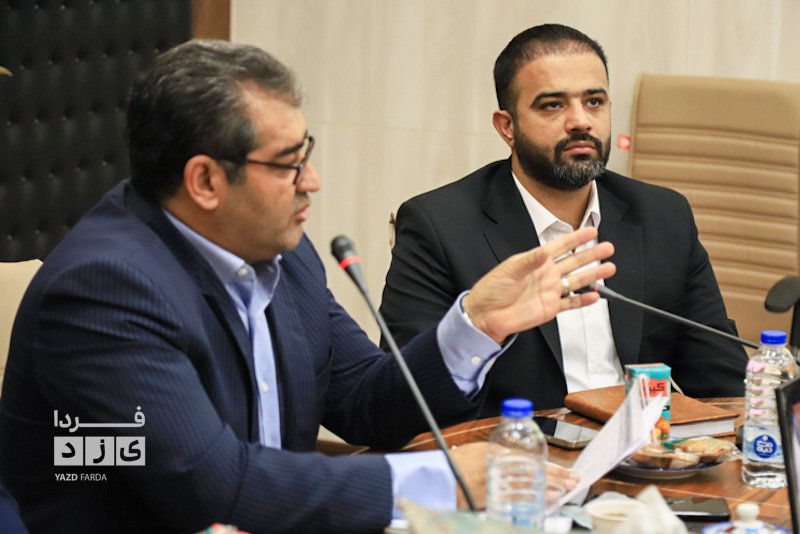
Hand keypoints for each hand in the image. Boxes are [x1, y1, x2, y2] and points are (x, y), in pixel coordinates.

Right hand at [451, 443, 579, 509]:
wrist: (438, 477)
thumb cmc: (456, 465)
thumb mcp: (480, 451)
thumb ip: (501, 455)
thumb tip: (525, 463)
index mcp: (497, 450)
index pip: (531, 457)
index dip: (551, 465)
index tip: (567, 471)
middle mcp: (498, 463)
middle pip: (533, 470)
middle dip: (556, 476)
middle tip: (572, 480)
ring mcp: (494, 479)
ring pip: (527, 483)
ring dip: (547, 488)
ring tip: (564, 490)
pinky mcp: (489, 495)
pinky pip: (515, 498)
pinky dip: (531, 500)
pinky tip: (543, 501)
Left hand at [463, 227, 615, 342]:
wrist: (486, 315)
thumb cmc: (492, 289)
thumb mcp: (509, 270)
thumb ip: (529, 261)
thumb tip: (543, 251)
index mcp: (536, 261)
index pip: (560, 246)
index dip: (576, 238)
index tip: (591, 230)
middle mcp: (546, 274)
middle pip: (574, 262)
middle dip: (591, 254)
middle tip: (608, 248)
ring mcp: (549, 291)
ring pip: (577, 281)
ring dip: (593, 275)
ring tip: (609, 268)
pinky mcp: (550, 307)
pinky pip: (571, 303)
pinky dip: (583, 300)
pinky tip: (595, 295)